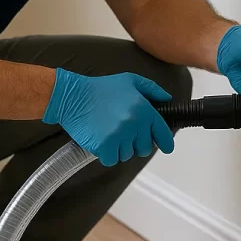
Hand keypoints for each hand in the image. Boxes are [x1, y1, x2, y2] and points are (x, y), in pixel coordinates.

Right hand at [43, 69, 175, 166]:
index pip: (162, 132)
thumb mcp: (130, 80)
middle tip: (123, 133)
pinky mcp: (105, 146)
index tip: (166, 148)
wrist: (73, 96)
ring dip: (119, 148)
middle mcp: (134, 124)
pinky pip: (112, 160)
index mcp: (144, 109)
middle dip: (136, 143)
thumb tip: (167, 99)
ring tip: (108, 132)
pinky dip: (106, 154)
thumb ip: (152, 89)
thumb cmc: (100, 88)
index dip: (165, 142)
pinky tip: (100, 140)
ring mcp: (119, 136)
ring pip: (127, 155)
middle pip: (144, 148)